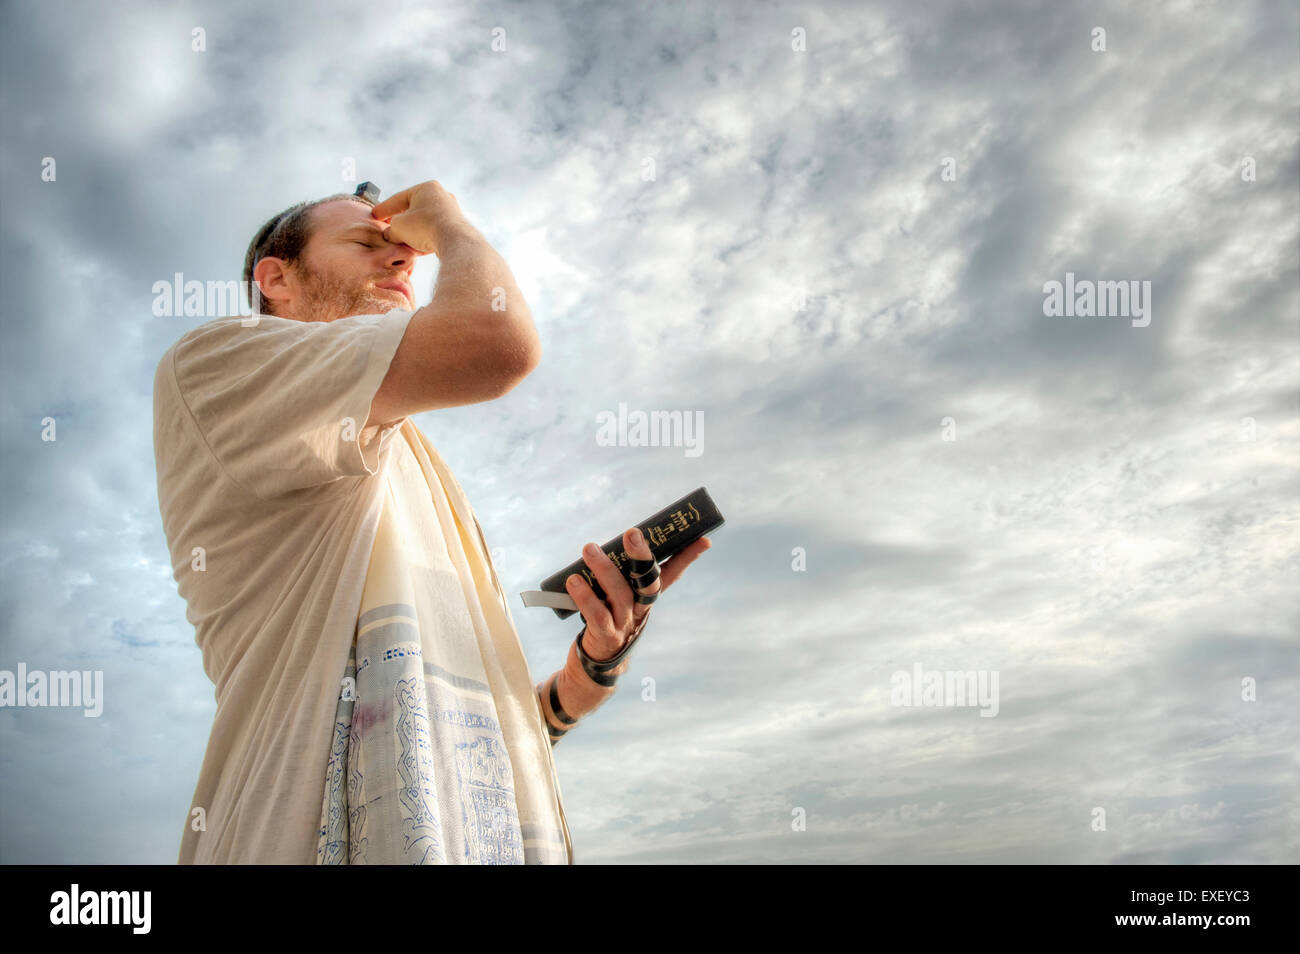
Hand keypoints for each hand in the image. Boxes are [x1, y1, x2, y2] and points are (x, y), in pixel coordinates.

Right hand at [369, 180, 465, 256]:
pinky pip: (434, 232)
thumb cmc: (425, 227)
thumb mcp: (398, 227)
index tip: (374, 215)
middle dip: (399, 221)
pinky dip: (423, 239)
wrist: (455, 242)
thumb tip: (390, 235)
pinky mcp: (456, 228)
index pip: (399, 198)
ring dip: (411, 233)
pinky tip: (416, 249)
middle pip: (413, 210)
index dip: (384, 209)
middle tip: (387, 229)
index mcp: (427, 188)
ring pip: (423, 223)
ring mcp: (451, 212)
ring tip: (400, 242)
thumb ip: (391, 229)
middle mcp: (441, 197)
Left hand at [566, 528, 711, 667]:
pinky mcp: (606, 636)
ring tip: (590, 548)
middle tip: (632, 532)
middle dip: (642, 556)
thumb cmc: (606, 618)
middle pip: (647, 581)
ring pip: (619, 594)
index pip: (671, 574)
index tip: (703, 539)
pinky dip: (584, 596)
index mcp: (647, 597)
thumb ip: (616, 574)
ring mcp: (625, 623)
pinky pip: (597, 614)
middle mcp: (640, 609)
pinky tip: (574, 580)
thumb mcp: (616, 595)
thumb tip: (606, 542)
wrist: (596, 663)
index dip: (687, 557)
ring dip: (604, 569)